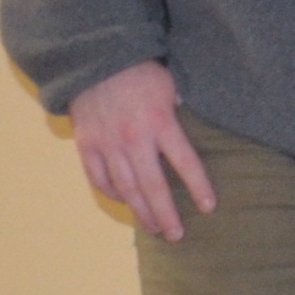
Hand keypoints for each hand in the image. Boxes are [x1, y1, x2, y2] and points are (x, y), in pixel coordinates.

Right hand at [68, 61, 214, 241]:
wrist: (93, 59)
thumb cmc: (140, 72)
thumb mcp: (173, 84)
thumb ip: (187, 110)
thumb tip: (208, 127)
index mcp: (160, 122)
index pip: (185, 162)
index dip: (198, 187)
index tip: (208, 208)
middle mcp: (133, 137)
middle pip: (153, 185)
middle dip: (166, 214)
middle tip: (177, 235)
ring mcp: (107, 143)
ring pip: (126, 187)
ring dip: (141, 211)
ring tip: (154, 229)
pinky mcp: (86, 143)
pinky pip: (99, 177)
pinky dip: (112, 193)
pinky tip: (126, 202)